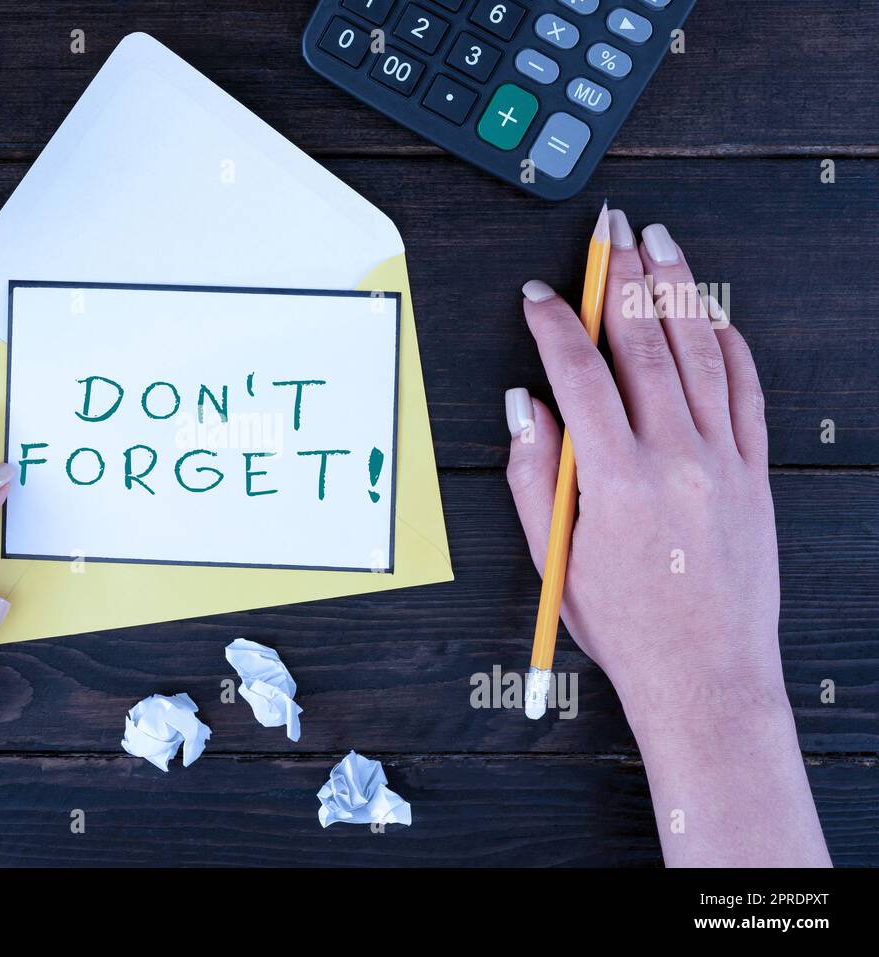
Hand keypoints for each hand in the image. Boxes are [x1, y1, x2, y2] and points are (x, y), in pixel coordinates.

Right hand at [506, 212, 829, 866]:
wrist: (707, 677)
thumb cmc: (628, 628)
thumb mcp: (554, 560)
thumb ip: (534, 475)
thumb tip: (524, 406)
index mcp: (615, 480)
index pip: (578, 373)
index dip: (552, 324)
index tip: (537, 295)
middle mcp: (675, 458)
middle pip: (643, 344)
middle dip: (621, 276)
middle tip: (610, 229)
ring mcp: (723, 461)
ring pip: (700, 352)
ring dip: (678, 289)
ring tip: (661, 242)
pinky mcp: (756, 472)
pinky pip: (746, 391)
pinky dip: (730, 344)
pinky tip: (713, 313)